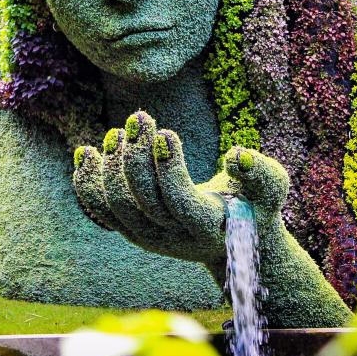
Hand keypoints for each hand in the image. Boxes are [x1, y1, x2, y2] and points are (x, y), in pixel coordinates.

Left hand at [71, 110, 290, 278]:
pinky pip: (100, 210)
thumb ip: (261, 172)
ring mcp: (148, 237)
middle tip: (139, 118)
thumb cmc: (255, 202)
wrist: (234, 236)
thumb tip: (238, 156)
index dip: (168, 169)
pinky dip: (88, 183)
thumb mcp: (270, 187)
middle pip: (142, 201)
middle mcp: (173, 237)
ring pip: (116, 207)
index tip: (166, 131)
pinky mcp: (132, 229)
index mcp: (208, 227)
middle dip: (136, 157)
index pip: (179, 202)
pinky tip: (86, 153)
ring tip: (116, 132)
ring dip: (111, 167)